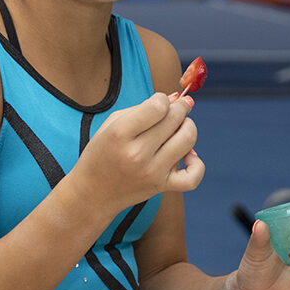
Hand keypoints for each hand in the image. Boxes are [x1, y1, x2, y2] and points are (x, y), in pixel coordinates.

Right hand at [70, 93, 204, 212]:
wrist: (92, 193)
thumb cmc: (102, 153)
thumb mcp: (113, 124)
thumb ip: (143, 108)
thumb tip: (176, 97)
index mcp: (120, 134)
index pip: (158, 106)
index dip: (163, 99)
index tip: (159, 103)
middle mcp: (137, 153)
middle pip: (175, 119)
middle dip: (181, 107)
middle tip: (178, 107)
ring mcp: (152, 172)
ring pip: (188, 139)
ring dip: (188, 126)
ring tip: (180, 127)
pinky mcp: (161, 187)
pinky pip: (193, 177)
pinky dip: (197, 164)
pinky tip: (187, 155)